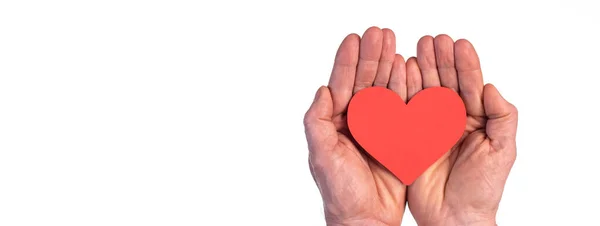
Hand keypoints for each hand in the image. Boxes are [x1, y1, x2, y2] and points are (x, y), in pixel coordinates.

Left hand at [303, 27, 407, 224]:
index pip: (341, 84)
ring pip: (384, 89)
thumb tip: (322, 91)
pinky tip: (409, 69)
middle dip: (372, 56)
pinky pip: (402, 107)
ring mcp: (377, 128)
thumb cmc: (339, 192)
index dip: (347, 60)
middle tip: (380, 33)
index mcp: (335, 123)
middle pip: (364, 81)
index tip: (355, 38)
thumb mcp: (321, 156)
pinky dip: (405, 88)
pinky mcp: (397, 137)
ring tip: (395, 43)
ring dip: (389, 65)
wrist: (365, 219)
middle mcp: (356, 122)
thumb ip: (317, 122)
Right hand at [405, 35, 517, 225]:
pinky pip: (406, 110)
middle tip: (433, 40)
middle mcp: (451, 119)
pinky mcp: (409, 137)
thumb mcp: (503, 151)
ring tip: (416, 49)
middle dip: (440, 60)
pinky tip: (400, 72)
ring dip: (420, 69)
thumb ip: (503, 117)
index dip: (465, 64)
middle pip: (445, 83)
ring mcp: (429, 127)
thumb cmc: (482, 190)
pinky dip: (402, 90)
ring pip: (424, 91)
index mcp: (476, 119)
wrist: (455, 218)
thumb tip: (491, 87)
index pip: (470, 85)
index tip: (459, 45)